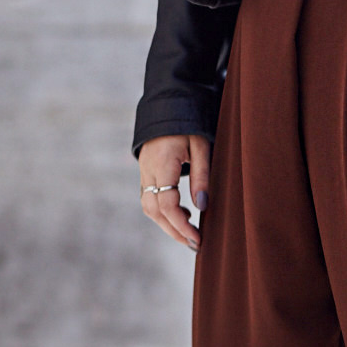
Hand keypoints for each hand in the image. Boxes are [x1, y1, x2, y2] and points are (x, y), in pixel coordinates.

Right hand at [138, 134, 211, 251]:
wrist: (169, 102)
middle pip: (154, 210)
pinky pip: (149, 197)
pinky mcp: (146, 170)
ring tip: (189, 231)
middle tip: (195, 244)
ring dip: (167, 223)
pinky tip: (181, 212)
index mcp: (162, 163)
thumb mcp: (202, 146)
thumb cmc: (189, 123)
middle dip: (174, 230)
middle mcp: (148, 169)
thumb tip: (201, 207)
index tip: (198, 238)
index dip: (181, 225)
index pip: (166, 203)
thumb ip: (201, 176)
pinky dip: (163, 211)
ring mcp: (144, 170)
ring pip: (148, 206)